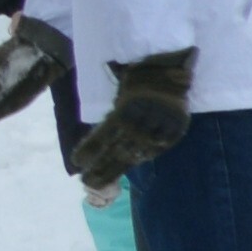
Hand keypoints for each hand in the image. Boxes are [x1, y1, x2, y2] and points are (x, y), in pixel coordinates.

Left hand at [83, 50, 198, 189]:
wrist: (174, 69)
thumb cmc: (140, 76)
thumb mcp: (120, 91)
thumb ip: (113, 112)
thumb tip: (99, 128)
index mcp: (125, 111)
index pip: (103, 136)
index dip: (89, 150)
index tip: (77, 162)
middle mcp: (140, 123)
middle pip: (116, 151)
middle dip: (100, 168)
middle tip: (86, 182)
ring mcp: (158, 129)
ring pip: (135, 154)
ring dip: (116, 168)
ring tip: (101, 181)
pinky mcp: (173, 132)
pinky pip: (155, 150)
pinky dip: (142, 158)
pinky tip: (131, 165)